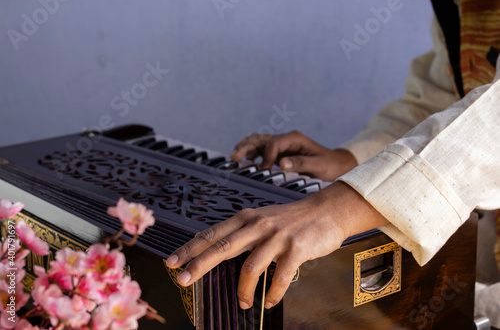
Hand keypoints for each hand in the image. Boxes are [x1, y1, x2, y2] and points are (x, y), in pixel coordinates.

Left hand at [165, 182, 387, 308]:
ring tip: (241, 303)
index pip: (211, 234)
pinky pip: (279, 277)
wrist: (327, 210)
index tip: (171, 261)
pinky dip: (272, 293)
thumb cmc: (293, 219)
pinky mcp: (296, 249)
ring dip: (242, 290)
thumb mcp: (263, 219)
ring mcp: (277, 236)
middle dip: (198, 265)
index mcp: (246, 218)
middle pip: (221, 248)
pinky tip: (269, 301)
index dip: (189, 248)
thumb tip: (217, 254)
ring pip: (250, 267)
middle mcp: (258, 225)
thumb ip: (242, 234)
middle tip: (182, 280)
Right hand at [230, 131, 356, 180]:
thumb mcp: (318, 165)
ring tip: (234, 157)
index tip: (265, 169)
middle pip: (261, 139)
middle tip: (234, 157)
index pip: (274, 144)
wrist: (336, 163)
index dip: (267, 156)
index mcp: (294, 138)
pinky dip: (252, 153)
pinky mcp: (281, 152)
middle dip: (246, 146)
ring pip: (259, 142)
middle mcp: (286, 139)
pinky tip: (247, 161)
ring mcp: (283, 145)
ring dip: (246, 148)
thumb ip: (300, 163)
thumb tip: (281, 164)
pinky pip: (263, 149)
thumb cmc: (329, 164)